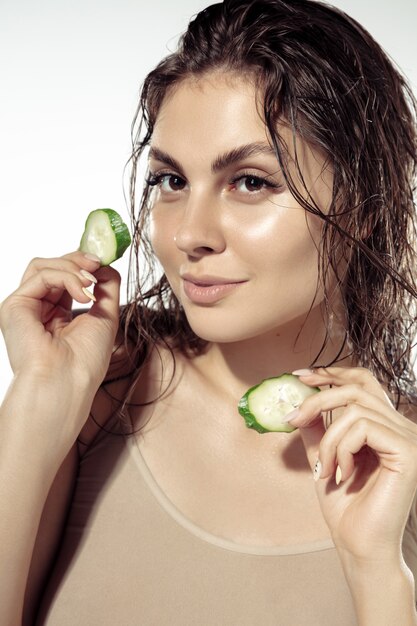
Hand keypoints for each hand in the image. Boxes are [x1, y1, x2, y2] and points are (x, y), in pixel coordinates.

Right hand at [0, 252, 120, 436]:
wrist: (68, 382)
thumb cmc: (85, 361)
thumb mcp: (105, 316)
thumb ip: (107, 287)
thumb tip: (106, 264)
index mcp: (56, 315)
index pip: (65, 277)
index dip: (83, 265)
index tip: (103, 262)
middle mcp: (37, 309)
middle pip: (52, 266)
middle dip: (78, 260)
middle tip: (98, 263)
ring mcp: (25, 307)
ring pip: (44, 266)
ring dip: (73, 268)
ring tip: (90, 284)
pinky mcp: (15, 306)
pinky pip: (41, 275)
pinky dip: (66, 277)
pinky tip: (83, 294)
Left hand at [288, 367, 416, 563]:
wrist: (358, 545)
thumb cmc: (344, 506)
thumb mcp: (324, 455)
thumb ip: (317, 427)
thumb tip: (300, 399)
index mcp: (387, 425)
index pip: (364, 381)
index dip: (332, 372)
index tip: (300, 376)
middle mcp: (403, 427)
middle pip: (356, 389)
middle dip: (317, 400)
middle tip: (292, 418)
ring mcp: (409, 438)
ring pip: (354, 410)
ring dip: (328, 439)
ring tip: (325, 469)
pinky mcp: (408, 452)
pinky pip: (362, 428)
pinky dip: (341, 448)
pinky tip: (341, 474)